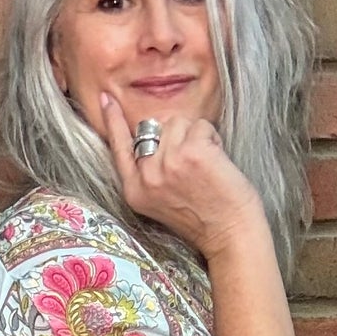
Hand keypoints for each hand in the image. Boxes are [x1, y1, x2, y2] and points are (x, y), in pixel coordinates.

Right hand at [99, 92, 262, 261]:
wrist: (229, 236)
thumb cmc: (203, 219)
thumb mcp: (161, 201)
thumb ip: (150, 172)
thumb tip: (152, 134)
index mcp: (134, 190)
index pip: (118, 147)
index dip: (113, 121)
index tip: (107, 99)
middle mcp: (146, 176)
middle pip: (153, 127)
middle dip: (176, 136)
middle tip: (192, 168)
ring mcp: (167, 163)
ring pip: (177, 122)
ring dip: (196, 136)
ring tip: (205, 166)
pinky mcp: (191, 153)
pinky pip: (200, 125)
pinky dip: (213, 138)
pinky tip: (216, 163)